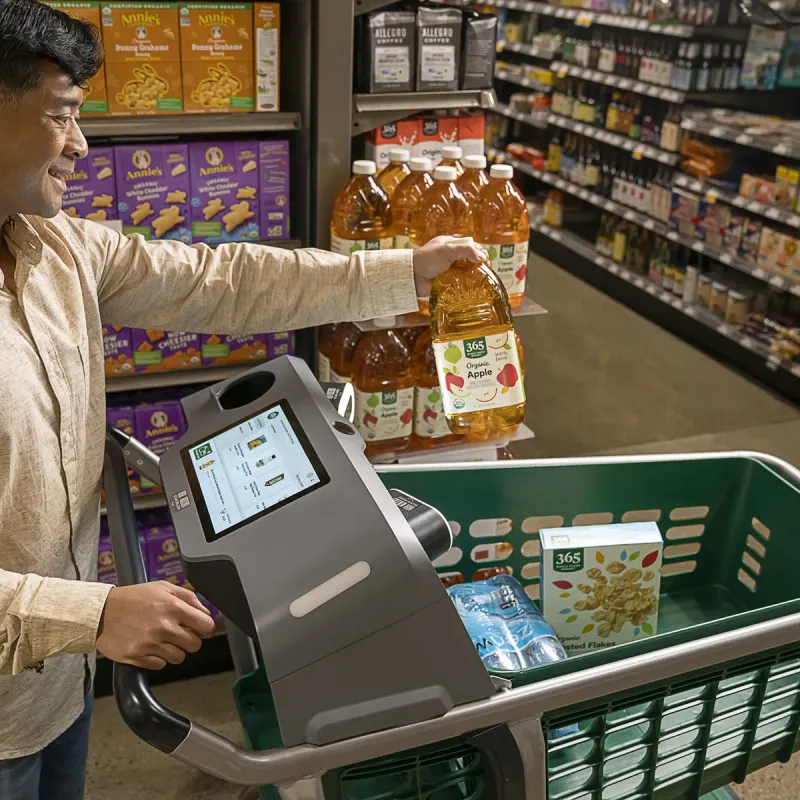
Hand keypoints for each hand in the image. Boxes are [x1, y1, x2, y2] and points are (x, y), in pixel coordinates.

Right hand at [96, 582, 214, 668]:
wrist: (100, 612)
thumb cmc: (131, 598)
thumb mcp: (162, 588)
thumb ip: (188, 597)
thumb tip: (205, 612)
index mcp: (173, 607)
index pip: (206, 626)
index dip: (206, 628)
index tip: (201, 629)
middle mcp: (164, 626)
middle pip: (195, 645)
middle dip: (190, 640)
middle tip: (179, 634)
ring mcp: (151, 643)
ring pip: (179, 657)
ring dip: (174, 650)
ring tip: (162, 639)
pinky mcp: (138, 657)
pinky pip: (160, 665)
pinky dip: (157, 658)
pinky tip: (149, 646)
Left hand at [412, 236, 487, 297]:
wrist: (412, 277)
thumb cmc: (427, 259)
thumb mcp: (448, 249)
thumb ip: (466, 250)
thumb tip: (483, 257)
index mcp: (449, 244)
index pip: (469, 244)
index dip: (479, 251)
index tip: (486, 260)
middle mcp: (449, 255)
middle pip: (468, 258)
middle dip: (478, 263)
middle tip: (486, 270)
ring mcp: (447, 269)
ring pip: (465, 270)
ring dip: (473, 274)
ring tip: (482, 280)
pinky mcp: (445, 281)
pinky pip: (458, 282)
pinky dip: (465, 284)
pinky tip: (472, 287)